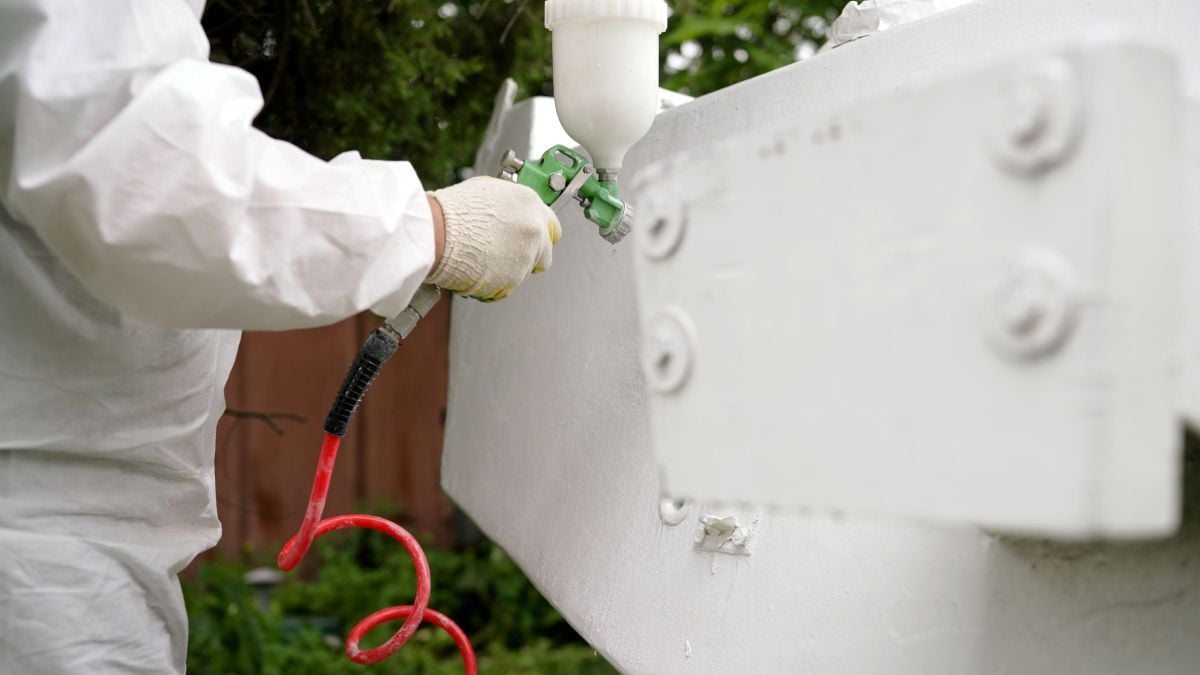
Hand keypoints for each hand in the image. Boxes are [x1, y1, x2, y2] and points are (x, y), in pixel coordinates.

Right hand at [425, 177, 560, 300]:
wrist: (436, 233)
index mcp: (529, 204)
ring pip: (524, 271)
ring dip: (508, 269)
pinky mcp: (513, 278)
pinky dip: (494, 283)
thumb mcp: (486, 193)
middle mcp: (533, 229)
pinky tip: (477, 270)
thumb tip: (510, 213)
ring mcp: (526, 255)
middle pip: (544, 253)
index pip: (551, 226)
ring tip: (481, 259)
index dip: (538, 235)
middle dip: (528, 257)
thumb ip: (508, 206)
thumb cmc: (452, 211)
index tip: (531, 240)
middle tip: (506, 255)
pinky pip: (507, 285)